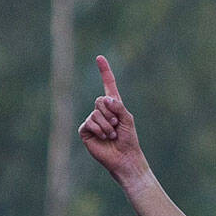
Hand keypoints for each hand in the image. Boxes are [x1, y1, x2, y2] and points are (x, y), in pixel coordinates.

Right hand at [78, 55, 146, 182]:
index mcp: (114, 106)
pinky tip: (105, 138)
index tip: (99, 58)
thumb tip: (106, 99)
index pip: (108, 85)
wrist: (124, 157)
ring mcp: (92, 120)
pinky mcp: (86, 130)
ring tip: (112, 135)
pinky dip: (99, 130)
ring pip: (95, 113)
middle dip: (111, 114)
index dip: (104, 72)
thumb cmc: (129, 139)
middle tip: (117, 126)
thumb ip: (118, 106)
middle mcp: (102, 111)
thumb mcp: (127, 120)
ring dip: (107, 125)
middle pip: (100, 100)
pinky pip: (89, 123)